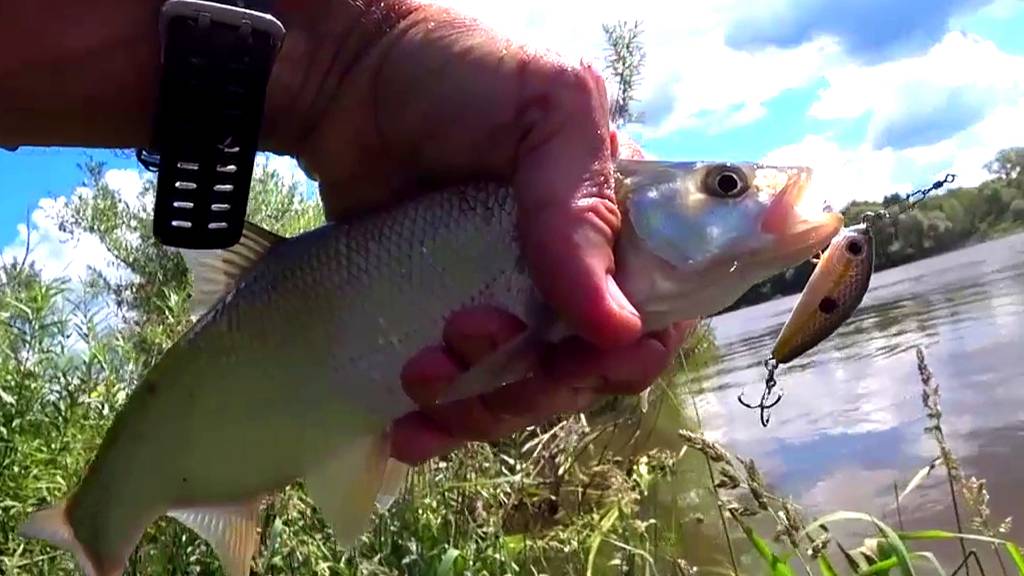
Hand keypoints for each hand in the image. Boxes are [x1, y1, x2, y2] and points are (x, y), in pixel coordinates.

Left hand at [276, 2, 695, 463]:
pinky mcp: (440, 319)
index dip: (627, 353)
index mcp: (614, 224)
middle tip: (466, 337)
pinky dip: (439, 424)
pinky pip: (457, 394)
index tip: (581, 359)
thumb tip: (616, 328)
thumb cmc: (456, 74)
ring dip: (478, 407)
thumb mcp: (547, 111)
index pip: (655, 314)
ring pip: (519, 393)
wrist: (342, 78)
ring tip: (421, 376)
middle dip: (532, 381)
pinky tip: (408, 430)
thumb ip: (583, 211)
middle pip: (581, 371)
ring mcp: (503, 301)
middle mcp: (568, 272)